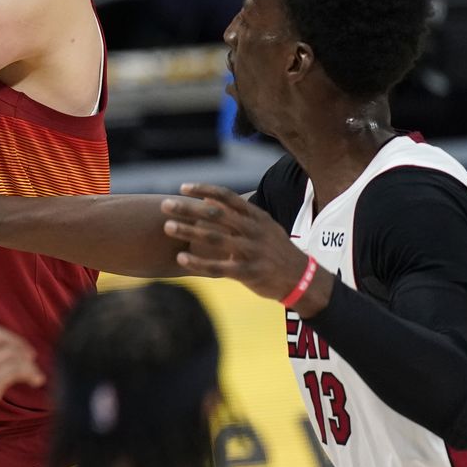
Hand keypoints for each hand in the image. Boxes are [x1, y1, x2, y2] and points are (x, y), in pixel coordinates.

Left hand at [161, 183, 330, 311]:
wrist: (301, 279)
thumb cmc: (276, 250)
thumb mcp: (263, 225)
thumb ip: (238, 213)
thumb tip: (209, 199)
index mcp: (256, 216)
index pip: (227, 197)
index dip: (204, 190)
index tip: (183, 187)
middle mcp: (253, 230)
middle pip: (217, 214)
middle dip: (189, 209)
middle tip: (165, 205)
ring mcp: (252, 251)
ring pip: (215, 238)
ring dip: (189, 231)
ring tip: (167, 226)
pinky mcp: (249, 272)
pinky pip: (219, 267)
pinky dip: (199, 263)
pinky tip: (181, 258)